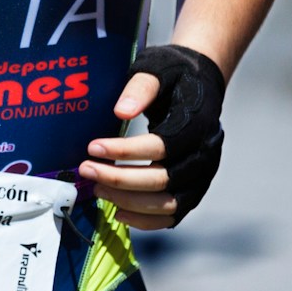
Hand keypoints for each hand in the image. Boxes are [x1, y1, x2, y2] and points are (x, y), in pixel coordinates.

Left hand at [78, 44, 226, 229]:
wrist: (201, 84)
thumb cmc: (174, 75)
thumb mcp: (157, 70)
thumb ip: (140, 88)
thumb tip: (120, 111)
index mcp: (198, 124)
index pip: (161, 147)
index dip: (125, 151)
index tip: (92, 147)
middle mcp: (205, 155)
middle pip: (163, 180)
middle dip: (120, 179)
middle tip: (86, 169)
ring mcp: (202, 177)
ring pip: (168, 204)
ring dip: (130, 202)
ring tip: (97, 189)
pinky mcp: (194, 190)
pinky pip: (173, 215)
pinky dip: (147, 220)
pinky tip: (118, 211)